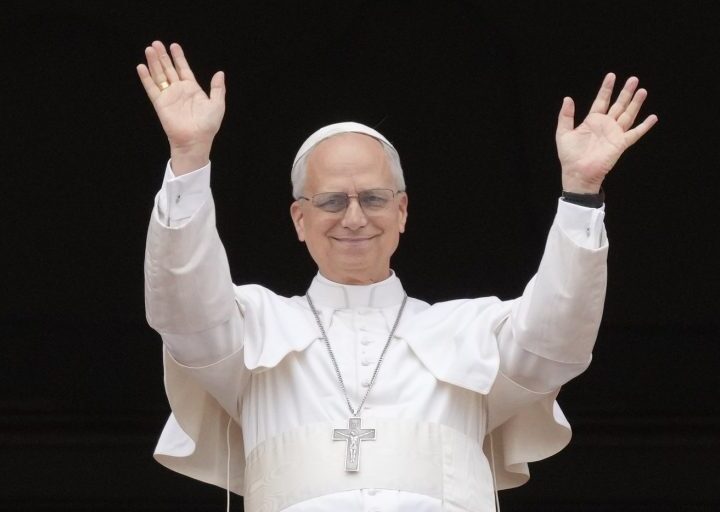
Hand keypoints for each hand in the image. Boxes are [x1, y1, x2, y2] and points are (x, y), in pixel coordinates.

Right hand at [137, 41, 225, 174]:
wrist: (195, 140)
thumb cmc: (208, 125)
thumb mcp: (217, 104)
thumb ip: (217, 88)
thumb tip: (220, 73)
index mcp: (193, 90)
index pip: (183, 69)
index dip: (179, 57)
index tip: (174, 45)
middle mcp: (179, 91)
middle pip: (169, 69)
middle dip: (163, 56)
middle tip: (156, 43)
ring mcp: (169, 97)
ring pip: (159, 75)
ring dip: (154, 62)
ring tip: (149, 49)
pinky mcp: (160, 104)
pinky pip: (151, 88)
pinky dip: (146, 78)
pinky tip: (141, 66)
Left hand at [556, 73, 657, 193]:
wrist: (578, 173)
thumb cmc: (570, 156)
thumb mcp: (563, 133)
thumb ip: (565, 116)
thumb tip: (567, 98)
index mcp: (592, 121)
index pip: (601, 101)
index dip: (606, 89)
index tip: (611, 76)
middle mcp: (605, 125)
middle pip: (618, 105)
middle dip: (625, 92)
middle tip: (633, 79)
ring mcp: (614, 134)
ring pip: (628, 115)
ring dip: (635, 103)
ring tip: (642, 90)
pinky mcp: (621, 144)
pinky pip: (635, 133)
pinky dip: (645, 126)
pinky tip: (653, 117)